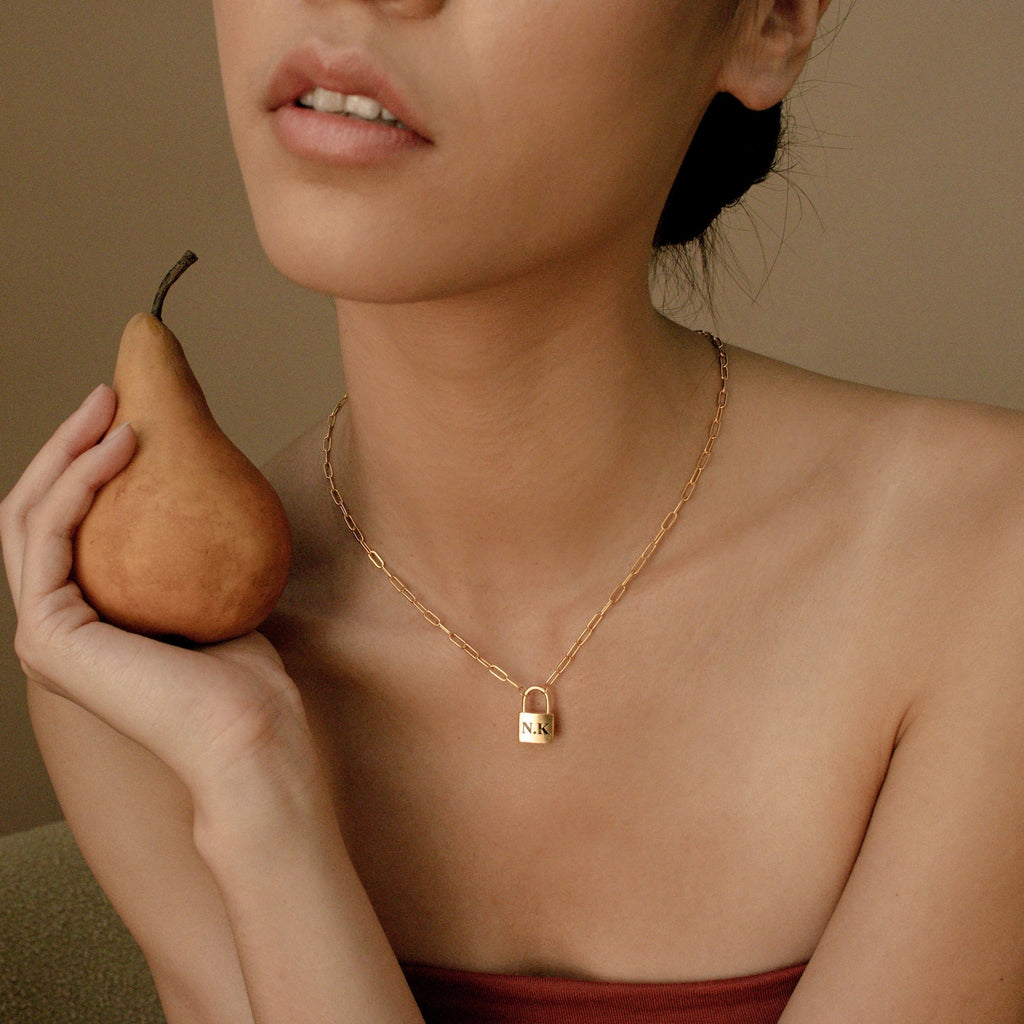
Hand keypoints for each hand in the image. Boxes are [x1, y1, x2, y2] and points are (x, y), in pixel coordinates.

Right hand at [1, 384, 318, 835]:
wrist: (251, 733)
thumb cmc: (245, 674)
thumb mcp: (208, 591)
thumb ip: (182, 550)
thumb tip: (199, 484)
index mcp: (86, 619)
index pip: (67, 526)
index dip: (85, 465)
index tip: (128, 415)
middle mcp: (54, 625)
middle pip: (37, 512)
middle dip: (68, 445)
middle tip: (110, 392)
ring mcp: (44, 632)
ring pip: (31, 515)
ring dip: (68, 450)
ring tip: (113, 402)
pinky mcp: (48, 634)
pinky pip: (52, 533)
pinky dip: (81, 481)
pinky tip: (124, 444)